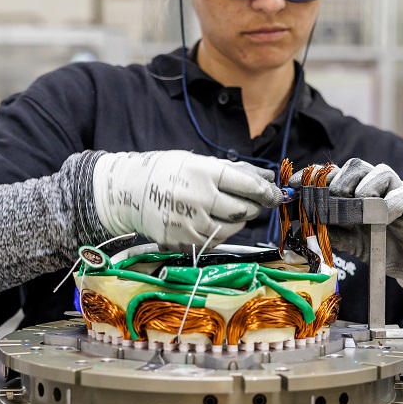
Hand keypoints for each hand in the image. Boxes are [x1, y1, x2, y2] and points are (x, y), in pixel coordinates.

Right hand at [93, 151, 281, 250]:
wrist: (128, 193)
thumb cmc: (166, 172)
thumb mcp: (196, 161)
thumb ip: (231, 171)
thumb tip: (266, 177)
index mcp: (202, 173)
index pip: (245, 185)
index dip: (264, 191)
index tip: (274, 194)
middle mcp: (197, 198)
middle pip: (241, 210)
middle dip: (253, 207)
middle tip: (252, 203)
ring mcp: (189, 222)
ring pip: (230, 228)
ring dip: (237, 221)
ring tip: (226, 210)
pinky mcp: (182, 241)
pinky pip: (214, 241)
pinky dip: (220, 233)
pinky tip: (211, 221)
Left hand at [291, 159, 402, 324]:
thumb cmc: (378, 247)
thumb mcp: (347, 240)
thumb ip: (328, 231)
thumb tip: (301, 225)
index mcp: (355, 190)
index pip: (335, 173)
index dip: (315, 175)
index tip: (294, 184)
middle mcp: (376, 185)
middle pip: (357, 165)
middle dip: (341, 180)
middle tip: (336, 200)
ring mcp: (397, 191)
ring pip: (382, 171)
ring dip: (366, 188)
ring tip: (360, 211)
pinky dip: (391, 203)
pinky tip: (383, 218)